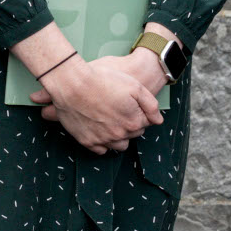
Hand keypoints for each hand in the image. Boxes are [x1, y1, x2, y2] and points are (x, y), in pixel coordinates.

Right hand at [30, 58, 162, 153]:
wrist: (72, 84)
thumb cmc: (104, 80)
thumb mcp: (135, 86)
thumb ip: (151, 105)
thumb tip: (158, 120)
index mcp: (133, 122)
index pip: (146, 123)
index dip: (140, 112)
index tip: (131, 103)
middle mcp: (119, 135)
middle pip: (133, 134)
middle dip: (131, 124)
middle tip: (121, 109)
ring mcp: (103, 140)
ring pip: (119, 145)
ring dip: (119, 136)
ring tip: (112, 121)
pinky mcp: (87, 142)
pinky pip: (101, 149)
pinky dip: (103, 142)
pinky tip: (101, 130)